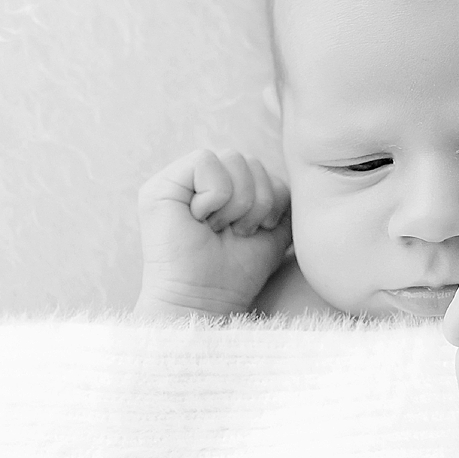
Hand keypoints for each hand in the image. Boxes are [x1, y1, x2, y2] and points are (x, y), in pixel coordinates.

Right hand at [135, 149, 292, 316]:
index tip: (254, 231)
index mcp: (224, 187)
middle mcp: (199, 181)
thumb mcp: (274, 227)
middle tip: (236, 232)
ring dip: (238, 201)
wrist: (205, 300)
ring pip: (232, 157)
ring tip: (220, 229)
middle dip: (256, 201)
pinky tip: (201, 221)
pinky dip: (216, 195)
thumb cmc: (239, 271)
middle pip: (249, 159)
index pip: (262, 167)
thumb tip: (300, 175)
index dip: (270, 197)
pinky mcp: (158, 188)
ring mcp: (176, 183)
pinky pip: (204, 160)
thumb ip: (281, 196)